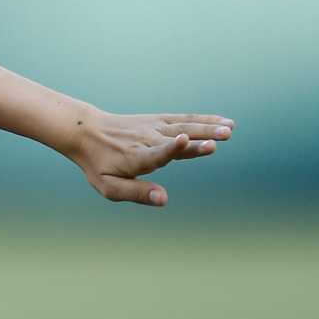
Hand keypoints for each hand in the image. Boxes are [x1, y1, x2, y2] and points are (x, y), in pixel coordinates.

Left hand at [71, 107, 234, 205]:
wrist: (87, 132)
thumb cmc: (99, 164)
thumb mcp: (110, 187)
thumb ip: (137, 193)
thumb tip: (164, 200)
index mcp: (136, 158)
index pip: (156, 153)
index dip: (171, 148)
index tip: (184, 141)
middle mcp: (147, 140)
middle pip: (178, 137)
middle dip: (200, 136)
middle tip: (224, 135)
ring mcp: (154, 128)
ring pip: (185, 125)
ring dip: (208, 126)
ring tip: (230, 128)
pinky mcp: (158, 120)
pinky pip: (183, 119)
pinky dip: (203, 118)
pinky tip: (222, 121)